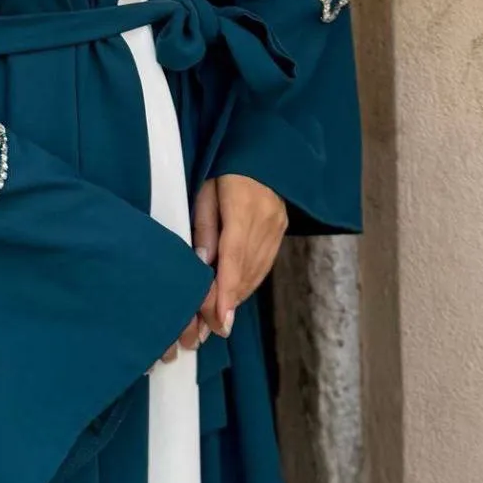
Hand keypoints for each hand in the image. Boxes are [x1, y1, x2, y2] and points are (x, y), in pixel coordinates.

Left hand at [162, 175, 286, 360]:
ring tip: (217, 321)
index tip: (219, 321)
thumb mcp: (206, 191)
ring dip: (237, 298)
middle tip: (208, 331)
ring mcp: (276, 229)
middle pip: (245, 273)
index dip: (226, 293)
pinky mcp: (280, 232)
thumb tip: (202, 263)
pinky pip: (263, 265)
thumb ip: (204, 227)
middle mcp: (264, 224)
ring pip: (255, 273)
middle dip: (227, 304)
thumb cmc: (227, 169)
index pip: (233, 258)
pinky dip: (248, 283)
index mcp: (243, 209)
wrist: (266, 151)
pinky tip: (235, 297)